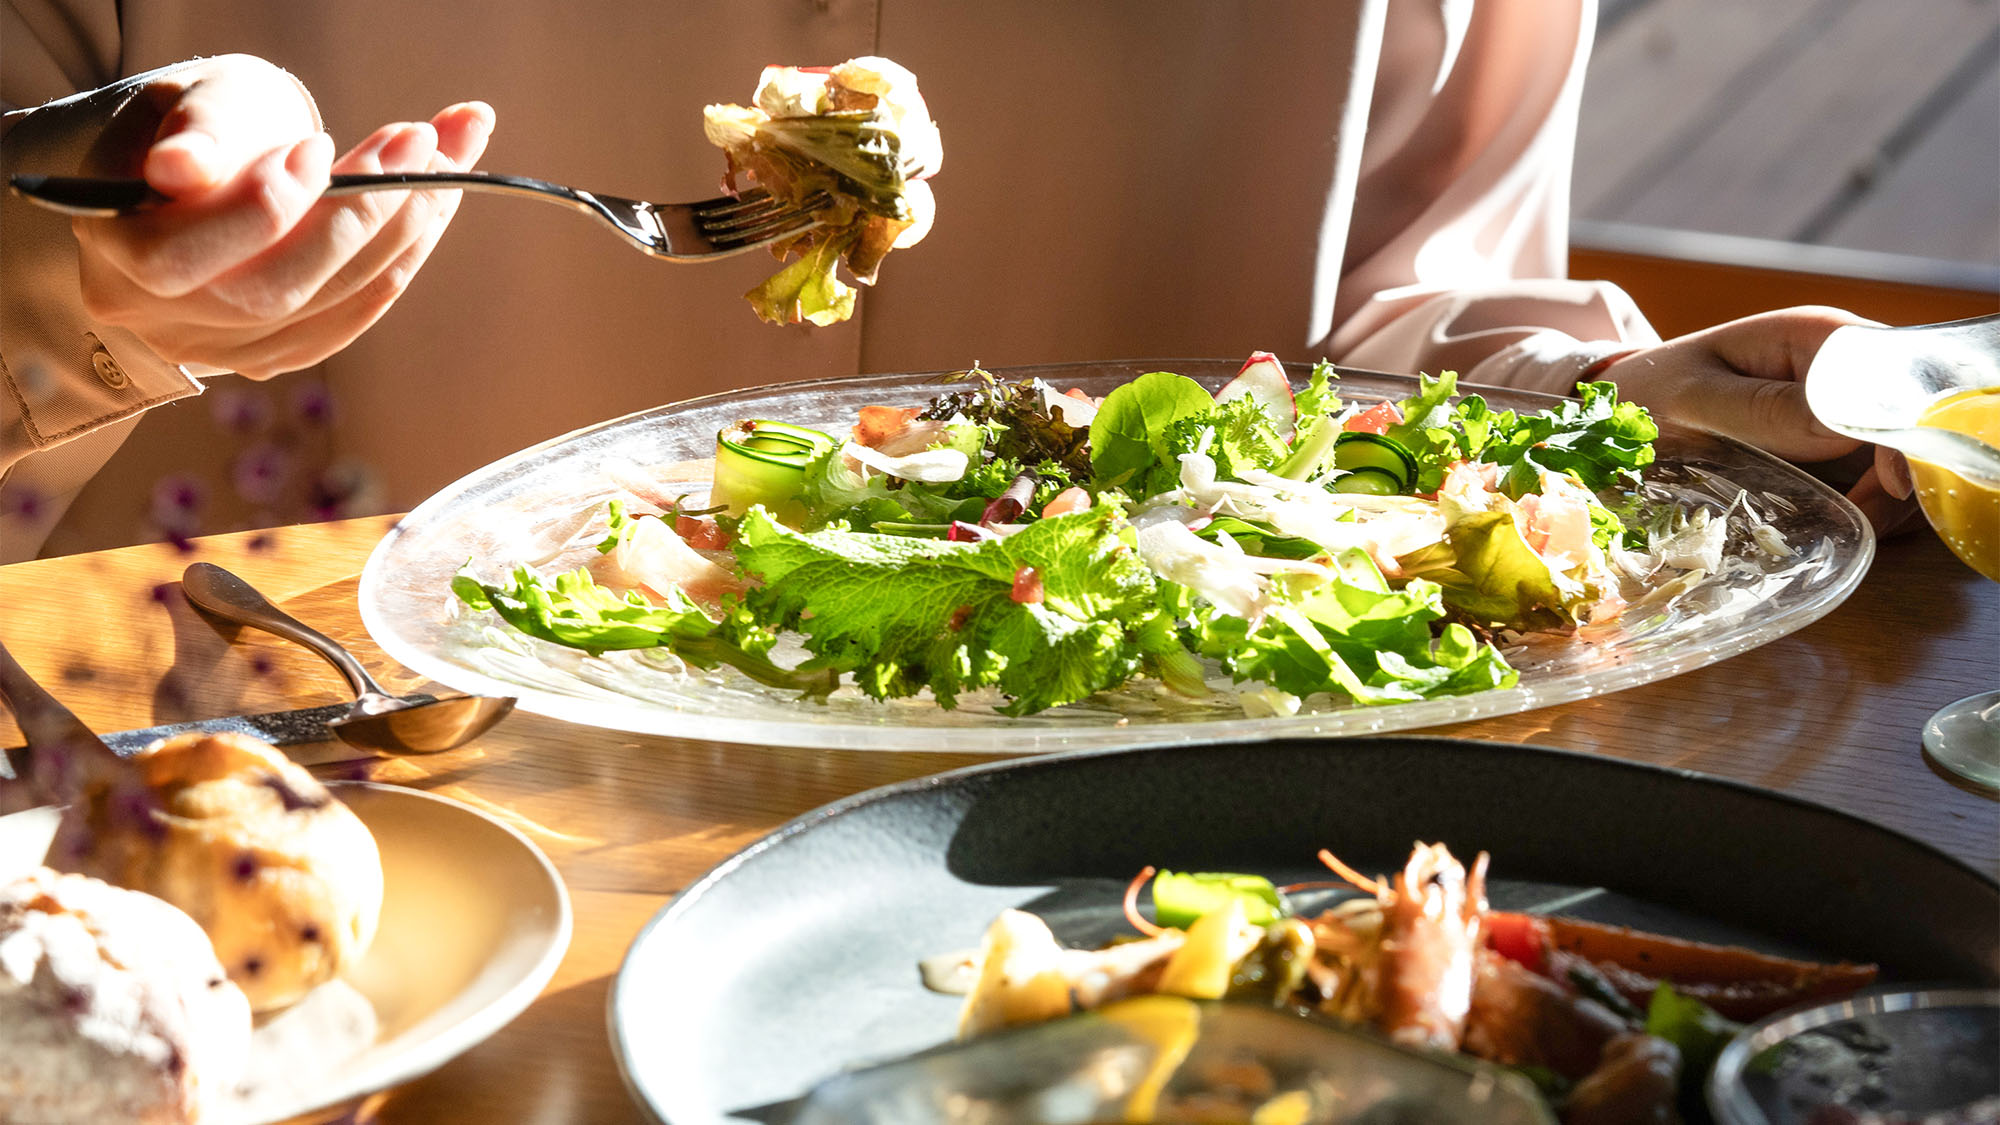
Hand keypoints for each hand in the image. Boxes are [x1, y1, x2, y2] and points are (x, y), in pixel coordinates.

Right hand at [68, 54, 494, 377]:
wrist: (205, 167)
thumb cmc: (201, 123)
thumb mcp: (198, 101)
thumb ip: (196, 131)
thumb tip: (182, 170)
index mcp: (110, 244)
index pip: (178, 255)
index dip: (260, 207)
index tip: (318, 146)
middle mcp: (151, 312)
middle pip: (266, 291)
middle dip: (356, 216)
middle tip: (416, 144)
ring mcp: (210, 345)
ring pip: (317, 309)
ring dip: (398, 234)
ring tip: (441, 160)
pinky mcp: (265, 355)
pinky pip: (342, 323)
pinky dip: (394, 265)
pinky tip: (429, 211)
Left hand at [1596, 307, 1918, 535]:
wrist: (1618, 410)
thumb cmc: (1648, 393)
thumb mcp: (1693, 401)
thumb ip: (1762, 410)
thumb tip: (1839, 425)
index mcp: (1816, 337)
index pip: (1894, 375)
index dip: (1905, 428)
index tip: (1890, 482)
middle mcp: (1842, 366)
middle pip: (1910, 416)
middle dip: (1903, 470)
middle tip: (1872, 515)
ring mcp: (1841, 405)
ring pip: (1899, 450)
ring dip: (1889, 493)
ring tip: (1855, 525)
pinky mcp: (1832, 441)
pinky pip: (1873, 472)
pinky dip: (1870, 501)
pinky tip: (1846, 521)